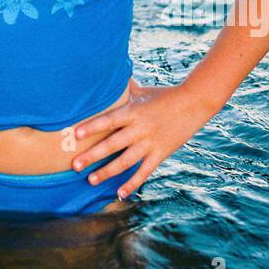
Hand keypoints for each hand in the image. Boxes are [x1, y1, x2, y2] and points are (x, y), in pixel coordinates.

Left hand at [69, 78, 215, 198]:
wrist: (194, 103)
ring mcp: (150, 143)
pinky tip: (120, 193)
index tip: (76, 135)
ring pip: (125, 161)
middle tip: (74, 165)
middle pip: (113, 144)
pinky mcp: (160, 154)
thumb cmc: (165, 95)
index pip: (109, 120)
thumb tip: (109, 75)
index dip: (93, 127)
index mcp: (133, 111)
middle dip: (93, 155)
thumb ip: (125, 89)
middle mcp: (139, 129)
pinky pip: (144, 171)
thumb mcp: (143, 91)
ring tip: (91, 180)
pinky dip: (132, 183)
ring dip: (107, 172)